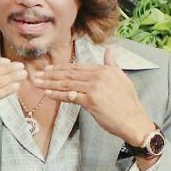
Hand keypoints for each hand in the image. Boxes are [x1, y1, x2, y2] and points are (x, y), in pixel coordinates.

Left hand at [33, 46, 155, 146]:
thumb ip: (112, 64)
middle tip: (36, 74)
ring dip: (49, 83)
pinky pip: (70, 97)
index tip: (49, 69)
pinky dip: (57, 95)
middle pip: (69, 74)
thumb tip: (110, 49)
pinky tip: (47, 94)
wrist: (134, 120)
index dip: (61, 68)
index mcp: (105, 69)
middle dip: (51, 74)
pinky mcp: (91, 101)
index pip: (77, 67)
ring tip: (37, 83)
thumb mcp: (122, 78)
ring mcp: (94, 88)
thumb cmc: (128, 103)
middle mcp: (99, 76)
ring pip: (67, 84)